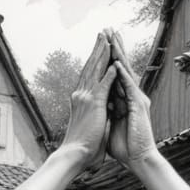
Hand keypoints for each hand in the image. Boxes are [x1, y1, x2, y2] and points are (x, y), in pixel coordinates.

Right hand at [61, 31, 116, 169]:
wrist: (75, 155)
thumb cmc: (82, 147)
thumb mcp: (90, 125)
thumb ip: (96, 114)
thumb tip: (103, 112)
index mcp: (80, 100)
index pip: (89, 75)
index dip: (95, 61)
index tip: (100, 49)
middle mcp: (80, 95)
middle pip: (90, 67)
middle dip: (97, 50)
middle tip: (102, 34)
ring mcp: (86, 97)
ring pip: (95, 70)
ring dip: (102, 53)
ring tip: (107, 38)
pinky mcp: (94, 104)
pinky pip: (103, 83)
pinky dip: (109, 72)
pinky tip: (114, 61)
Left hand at [106, 30, 157, 169]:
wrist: (138, 159)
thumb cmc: (126, 147)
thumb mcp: (112, 124)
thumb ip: (108, 112)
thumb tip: (100, 107)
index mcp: (124, 100)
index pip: (115, 74)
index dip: (108, 58)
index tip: (101, 43)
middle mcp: (132, 96)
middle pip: (122, 67)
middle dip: (115, 48)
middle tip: (108, 30)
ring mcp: (137, 100)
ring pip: (126, 72)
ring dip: (119, 55)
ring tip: (113, 38)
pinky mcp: (138, 107)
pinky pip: (129, 88)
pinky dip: (122, 75)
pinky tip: (117, 64)